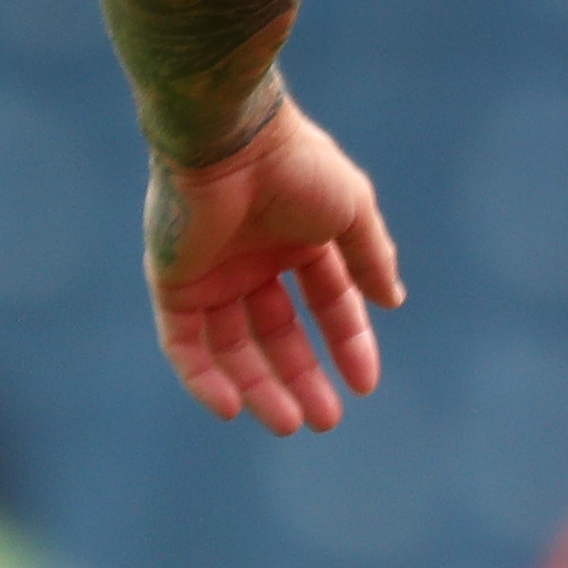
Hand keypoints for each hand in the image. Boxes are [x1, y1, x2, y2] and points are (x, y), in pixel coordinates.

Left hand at [145, 95, 405, 433]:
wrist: (231, 143)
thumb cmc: (298, 167)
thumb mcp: (352, 212)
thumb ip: (371, 258)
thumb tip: (393, 301)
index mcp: (298, 239)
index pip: (327, 302)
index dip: (348, 342)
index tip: (365, 384)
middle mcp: (254, 261)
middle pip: (279, 334)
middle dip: (302, 377)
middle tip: (326, 421)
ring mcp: (211, 275)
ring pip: (234, 348)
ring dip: (260, 387)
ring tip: (290, 423)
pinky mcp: (174, 285)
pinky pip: (185, 344)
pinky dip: (205, 378)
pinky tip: (233, 407)